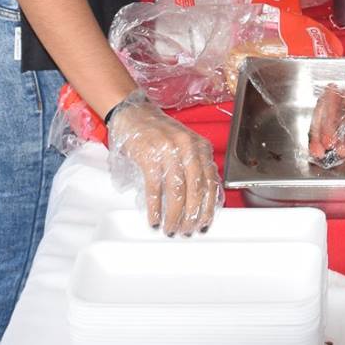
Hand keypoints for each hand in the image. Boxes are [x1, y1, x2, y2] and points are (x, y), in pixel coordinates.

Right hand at [104, 93, 218, 235]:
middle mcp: (187, 147)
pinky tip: (154, 218)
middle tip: (186, 230)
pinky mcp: (148, 155)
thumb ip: (196, 167)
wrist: (134, 113)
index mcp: (200, 146)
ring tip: (170, 228)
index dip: (208, 206)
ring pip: (176, 190)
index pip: (210, 181)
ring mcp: (168, 150)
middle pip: (195, 189)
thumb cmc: (160, 133)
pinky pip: (155, 187)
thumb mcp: (185, 145)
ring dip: (174, 214)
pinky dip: (155, 207)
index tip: (204, 223)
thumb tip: (202, 203)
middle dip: (191, 215)